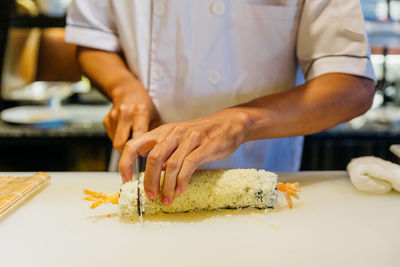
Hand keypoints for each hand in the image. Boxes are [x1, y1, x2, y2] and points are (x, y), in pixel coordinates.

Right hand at [104, 83, 159, 152]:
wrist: (127, 90)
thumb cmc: (144, 105)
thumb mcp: (155, 117)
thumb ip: (153, 134)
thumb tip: (151, 153)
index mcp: (140, 112)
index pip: (138, 135)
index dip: (139, 148)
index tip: (142, 155)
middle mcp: (126, 114)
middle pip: (121, 143)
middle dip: (126, 153)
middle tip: (134, 156)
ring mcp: (114, 116)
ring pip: (115, 141)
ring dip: (124, 145)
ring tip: (132, 139)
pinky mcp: (106, 119)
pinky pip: (112, 136)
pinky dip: (119, 138)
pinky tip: (125, 131)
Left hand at [119, 109, 249, 204]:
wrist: (229, 124)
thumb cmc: (201, 134)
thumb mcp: (177, 138)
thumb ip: (165, 152)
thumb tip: (154, 173)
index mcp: (162, 131)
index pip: (134, 144)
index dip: (125, 162)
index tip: (125, 180)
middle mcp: (174, 133)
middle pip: (153, 158)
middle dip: (149, 181)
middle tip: (150, 196)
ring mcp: (190, 139)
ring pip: (171, 165)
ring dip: (167, 186)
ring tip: (166, 199)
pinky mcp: (205, 146)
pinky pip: (189, 165)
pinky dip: (182, 180)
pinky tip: (180, 190)